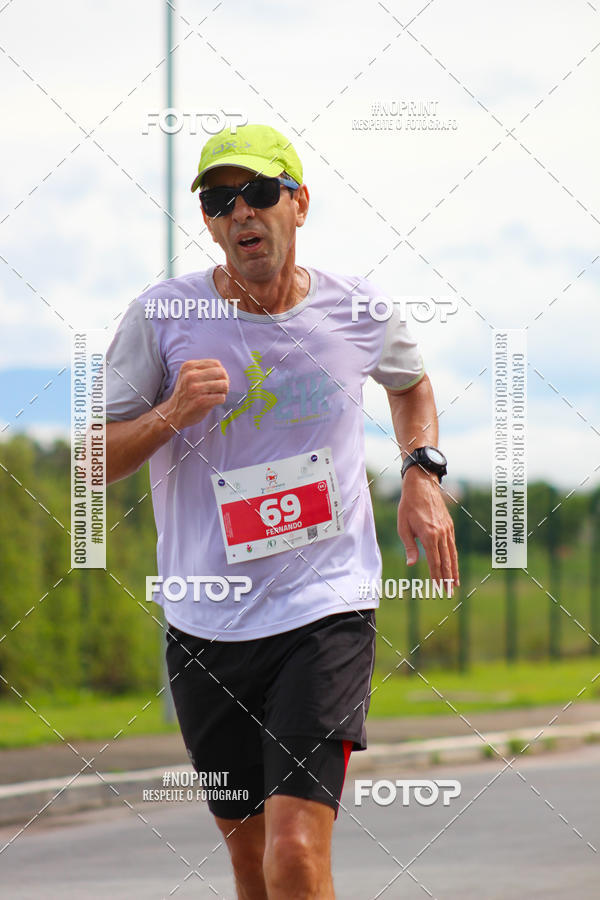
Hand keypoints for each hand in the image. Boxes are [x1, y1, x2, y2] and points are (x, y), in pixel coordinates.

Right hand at [162, 359, 229, 430]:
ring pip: (223, 384)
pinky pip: (221, 397)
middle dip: (225, 381)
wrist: (173, 413)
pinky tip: (213, 402)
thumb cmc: (186, 394)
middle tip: (220, 389)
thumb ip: (204, 370)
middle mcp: (190, 375)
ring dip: (224, 391)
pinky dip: (221, 400)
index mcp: (189, 366)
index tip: (218, 381)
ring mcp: (195, 388)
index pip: (216, 363)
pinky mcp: (200, 401)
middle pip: (221, 372)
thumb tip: (225, 373)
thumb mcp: (189, 376)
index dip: (221, 372)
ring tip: (217, 395)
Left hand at [397, 466, 458, 592]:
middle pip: (446, 561)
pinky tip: (453, 565)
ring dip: (454, 570)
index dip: (436, 577)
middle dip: (447, 578)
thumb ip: (410, 547)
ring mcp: (447, 530)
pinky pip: (452, 545)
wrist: (421, 486)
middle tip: (449, 592)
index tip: (438, 589)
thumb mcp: (403, 527)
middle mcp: (441, 534)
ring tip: (455, 583)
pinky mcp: (449, 526)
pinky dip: (454, 557)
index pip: (434, 562)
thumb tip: (412, 564)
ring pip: (452, 554)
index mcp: (429, 535)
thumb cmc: (408, 507)